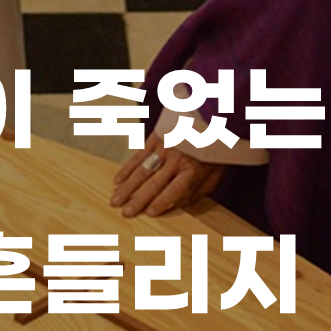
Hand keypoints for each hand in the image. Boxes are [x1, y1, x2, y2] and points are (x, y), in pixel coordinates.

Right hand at [110, 132, 224, 217]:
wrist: (215, 117)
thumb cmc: (215, 150)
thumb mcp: (214, 175)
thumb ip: (197, 192)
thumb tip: (178, 206)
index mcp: (192, 171)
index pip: (173, 191)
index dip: (161, 203)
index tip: (148, 213)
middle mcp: (176, 160)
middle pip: (153, 183)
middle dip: (137, 200)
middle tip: (124, 212)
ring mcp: (165, 148)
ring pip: (142, 171)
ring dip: (127, 187)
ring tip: (115, 200)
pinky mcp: (157, 137)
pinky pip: (139, 155)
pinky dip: (127, 169)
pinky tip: (118, 180)